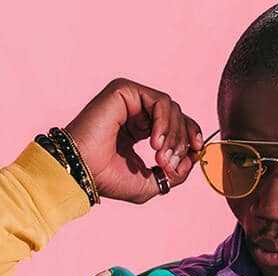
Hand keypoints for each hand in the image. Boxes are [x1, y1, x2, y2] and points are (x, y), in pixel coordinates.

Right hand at [62, 77, 204, 204]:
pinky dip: (165, 123)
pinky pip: (160, 101)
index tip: (196, 152)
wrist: (82, 171)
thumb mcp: (151, 182)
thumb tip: (192, 158)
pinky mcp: (125, 91)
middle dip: (181, 142)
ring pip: (172, 108)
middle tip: (169, 164)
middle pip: (177, 116)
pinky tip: (154, 143)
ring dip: (173, 135)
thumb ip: (175, 173)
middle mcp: (135, 111)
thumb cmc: (107, 179)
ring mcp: (129, 99)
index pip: (175, 125)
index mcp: (139, 129)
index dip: (190, 136)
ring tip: (160, 157)